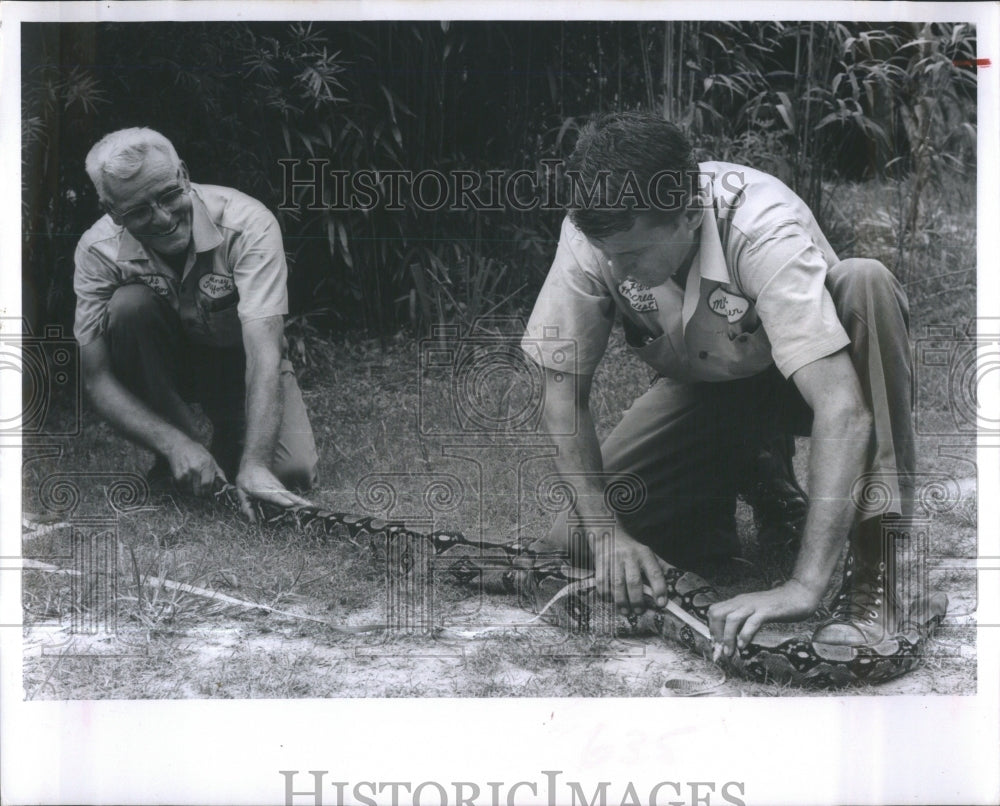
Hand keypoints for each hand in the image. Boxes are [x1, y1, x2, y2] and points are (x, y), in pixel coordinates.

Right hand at [165, 438, 225, 495]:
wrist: (178, 446)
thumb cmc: (197, 452)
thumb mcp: (211, 459)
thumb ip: (218, 473)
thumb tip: (226, 484)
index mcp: (206, 464)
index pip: (207, 484)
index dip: (207, 490)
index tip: (207, 491)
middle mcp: (195, 469)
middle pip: (198, 490)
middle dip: (200, 492)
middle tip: (200, 488)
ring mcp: (186, 472)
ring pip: (190, 490)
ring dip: (191, 488)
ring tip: (192, 478)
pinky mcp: (178, 475)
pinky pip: (183, 487)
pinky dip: (185, 485)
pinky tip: (186, 477)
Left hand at [235, 463, 311, 520]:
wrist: (255, 464)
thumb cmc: (246, 479)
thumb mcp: (241, 492)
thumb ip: (246, 506)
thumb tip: (252, 521)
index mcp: (262, 490)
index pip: (272, 496)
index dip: (280, 500)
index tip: (289, 504)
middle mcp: (274, 489)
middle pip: (286, 496)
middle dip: (297, 502)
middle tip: (307, 509)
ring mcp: (279, 488)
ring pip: (292, 495)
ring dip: (301, 501)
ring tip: (311, 508)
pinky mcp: (282, 489)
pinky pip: (292, 496)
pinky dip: (300, 500)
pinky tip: (308, 505)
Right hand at [591, 529, 668, 615]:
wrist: (607, 528)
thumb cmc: (631, 545)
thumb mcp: (647, 551)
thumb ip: (660, 565)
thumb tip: (677, 578)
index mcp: (645, 554)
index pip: (655, 573)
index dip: (659, 589)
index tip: (661, 603)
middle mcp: (630, 556)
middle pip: (634, 581)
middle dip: (637, 600)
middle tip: (639, 611)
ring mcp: (614, 558)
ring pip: (617, 584)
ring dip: (621, 601)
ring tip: (625, 611)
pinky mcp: (600, 561)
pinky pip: (601, 581)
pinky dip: (604, 593)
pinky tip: (609, 600)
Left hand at [707, 579, 821, 658]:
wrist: (798, 594)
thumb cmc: (777, 606)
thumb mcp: (754, 611)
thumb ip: (744, 621)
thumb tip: (732, 638)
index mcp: (738, 602)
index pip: (714, 611)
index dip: (711, 628)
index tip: (716, 645)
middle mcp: (742, 602)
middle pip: (717, 614)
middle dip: (715, 633)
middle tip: (721, 650)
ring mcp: (754, 605)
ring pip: (732, 619)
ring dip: (728, 638)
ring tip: (730, 653)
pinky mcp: (767, 610)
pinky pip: (752, 622)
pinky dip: (745, 635)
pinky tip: (743, 646)